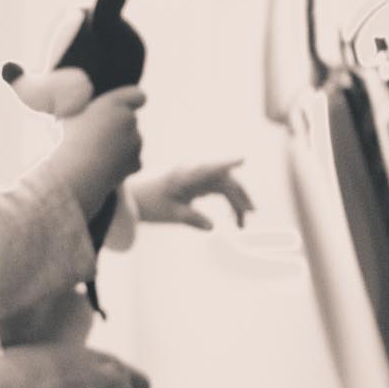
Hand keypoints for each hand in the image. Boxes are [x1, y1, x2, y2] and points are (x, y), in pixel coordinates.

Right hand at [44, 86, 146, 218]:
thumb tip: (87, 108)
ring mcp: (135, 143)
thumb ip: (85, 106)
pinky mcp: (135, 163)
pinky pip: (132, 161)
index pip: (137, 96)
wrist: (72, 174)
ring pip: (132, 141)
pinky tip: (104, 167)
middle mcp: (130, 121)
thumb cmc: (63, 143)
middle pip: (130, 121)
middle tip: (95, 138)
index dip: (132, 100)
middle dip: (118, 127)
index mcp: (114, 103)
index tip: (124, 107)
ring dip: (120, 146)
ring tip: (95, 155)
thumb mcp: (67, 114)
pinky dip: (123, 165)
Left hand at [129, 159, 252, 229]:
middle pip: (224, 179)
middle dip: (239, 195)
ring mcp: (197, 177)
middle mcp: (195, 173)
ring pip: (224, 185)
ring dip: (236, 200)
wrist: (137, 200)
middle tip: (251, 214)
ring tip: (243, 221)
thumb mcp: (171, 214)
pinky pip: (218, 190)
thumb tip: (212, 227)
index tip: (242, 160)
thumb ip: (192, 219)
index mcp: (188, 175)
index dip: (227, 163)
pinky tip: (234, 215)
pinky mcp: (198, 184)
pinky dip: (227, 201)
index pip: (211, 168)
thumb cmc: (151, 204)